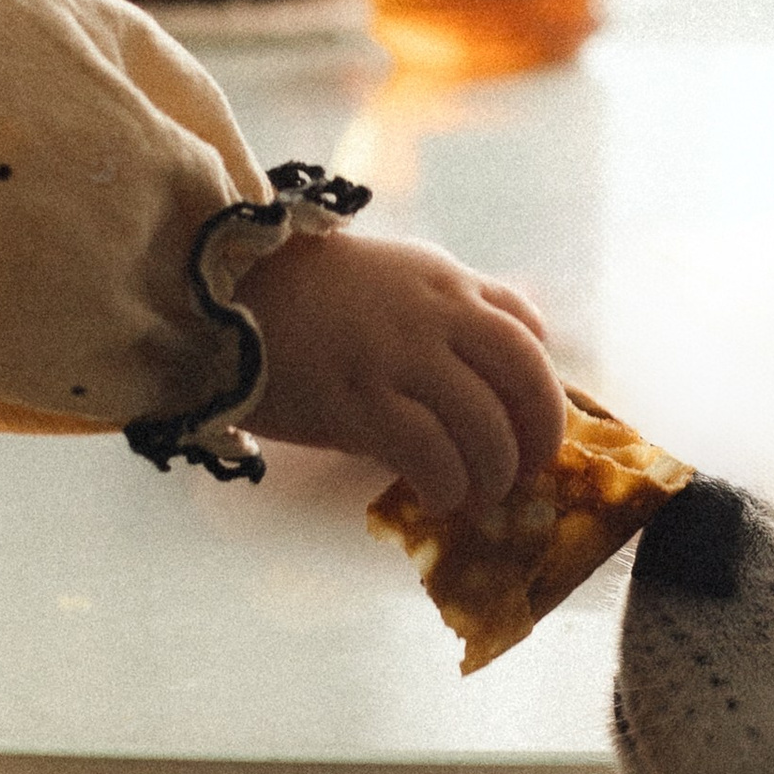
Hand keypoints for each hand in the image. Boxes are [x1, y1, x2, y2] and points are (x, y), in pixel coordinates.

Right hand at [245, 229, 566, 512]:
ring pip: (482, 425)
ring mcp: (396, 358)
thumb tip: (496, 368)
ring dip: (493, 472)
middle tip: (526, 472)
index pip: (526, 333)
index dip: (543, 387)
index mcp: (446, 284)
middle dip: (538, 435)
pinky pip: (428, 453)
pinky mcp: (356, 401)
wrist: (229, 287)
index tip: (534, 425)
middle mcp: (433, 316)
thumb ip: (447, 308)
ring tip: (480, 495)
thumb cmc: (310, 291)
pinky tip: (437, 497)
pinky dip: (446, 484)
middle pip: (523, 379)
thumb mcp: (395, 275)